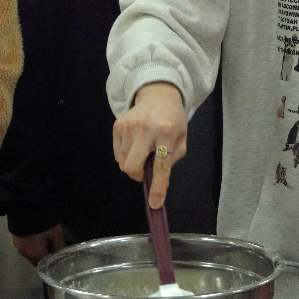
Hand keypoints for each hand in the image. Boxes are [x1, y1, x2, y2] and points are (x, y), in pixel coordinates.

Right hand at [12, 224, 65, 266]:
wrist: (26, 202)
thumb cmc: (43, 220)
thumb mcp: (55, 233)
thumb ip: (60, 246)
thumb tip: (64, 255)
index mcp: (33, 254)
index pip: (45, 266)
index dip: (53, 263)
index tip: (60, 257)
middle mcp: (23, 252)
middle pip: (36, 259)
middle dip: (46, 255)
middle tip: (56, 248)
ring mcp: (17, 244)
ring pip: (31, 251)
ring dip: (39, 248)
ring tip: (48, 239)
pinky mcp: (15, 235)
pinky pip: (26, 244)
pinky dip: (33, 243)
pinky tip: (39, 234)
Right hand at [112, 82, 185, 209]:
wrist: (158, 95)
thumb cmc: (173, 120)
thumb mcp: (181, 140)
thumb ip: (171, 162)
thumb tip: (157, 185)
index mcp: (167, 132)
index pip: (161, 165)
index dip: (157, 187)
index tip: (155, 203)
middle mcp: (145, 128)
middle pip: (132, 166)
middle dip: (138, 175)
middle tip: (146, 171)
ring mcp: (128, 126)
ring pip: (123, 162)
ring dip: (133, 164)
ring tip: (143, 152)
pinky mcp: (118, 125)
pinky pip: (117, 153)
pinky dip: (125, 156)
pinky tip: (135, 145)